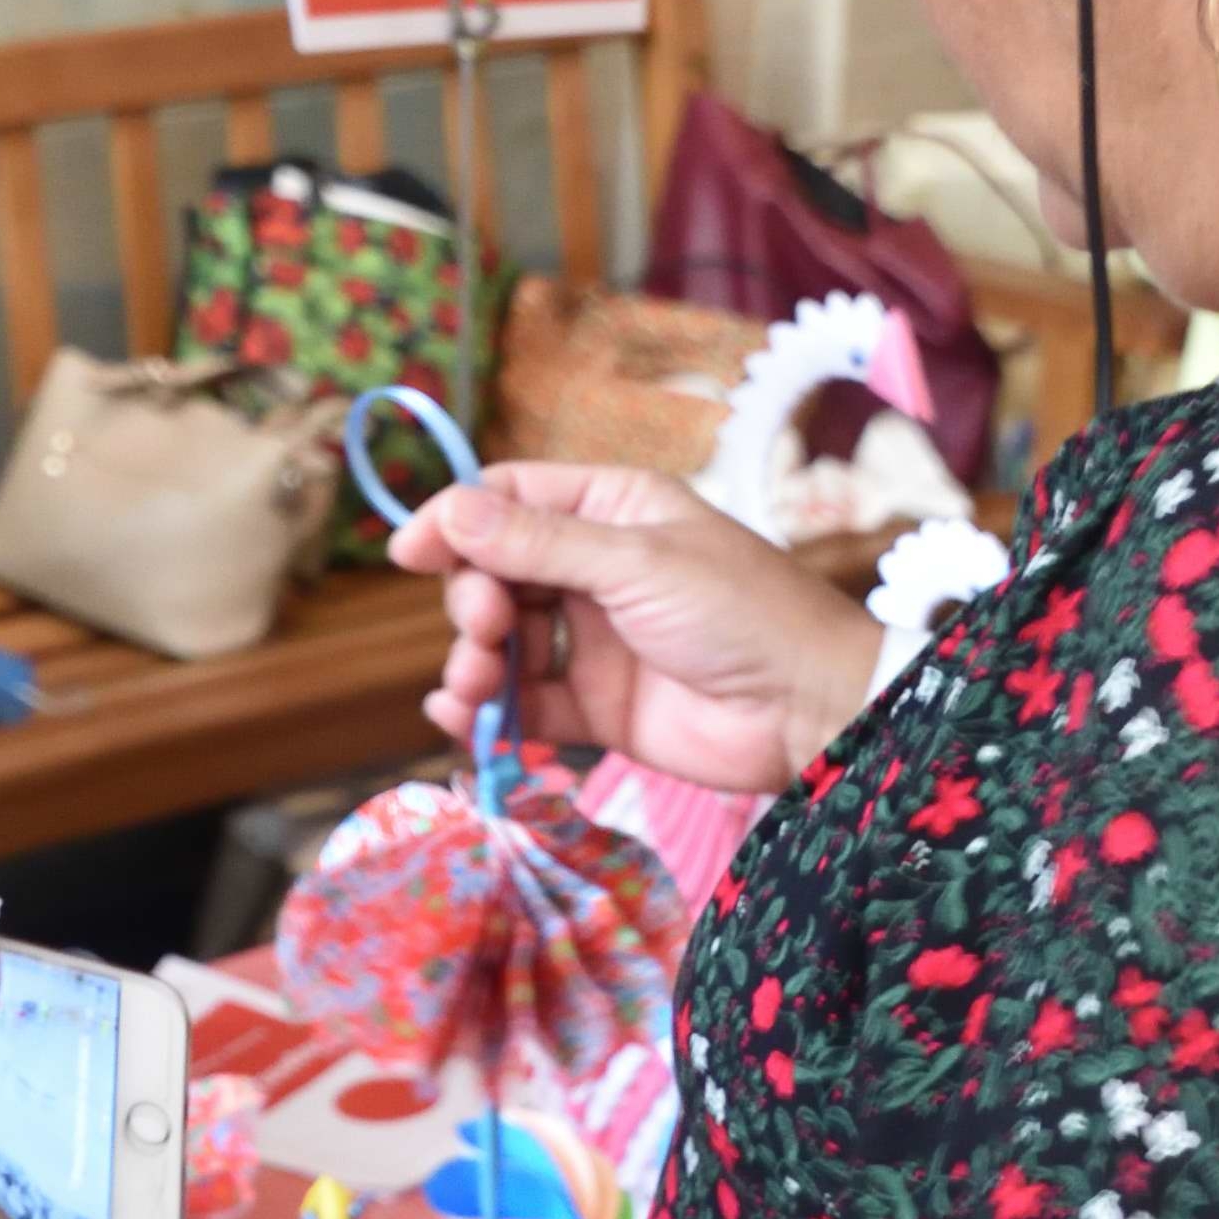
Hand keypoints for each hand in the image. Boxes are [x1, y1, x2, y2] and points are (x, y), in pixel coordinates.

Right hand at [388, 459, 885, 794]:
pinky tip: (463, 718)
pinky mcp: (595, 707)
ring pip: (501, 641)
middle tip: (484, 628)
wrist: (810, 713)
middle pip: (494, 572)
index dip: (456, 521)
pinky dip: (485, 711)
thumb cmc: (742, 614)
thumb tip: (447, 511)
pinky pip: (522, 702)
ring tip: (476, 686)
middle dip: (471, 600)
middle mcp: (596, 569)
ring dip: (473, 661)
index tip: (408, 554)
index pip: (511, 499)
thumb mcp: (636, 564)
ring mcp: (593, 640)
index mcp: (612, 511)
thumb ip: (537, 545)